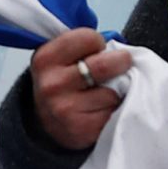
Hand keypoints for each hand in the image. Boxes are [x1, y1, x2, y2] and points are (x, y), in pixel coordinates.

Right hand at [29, 28, 131, 149]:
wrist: (47, 124)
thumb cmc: (62, 83)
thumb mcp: (60, 58)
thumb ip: (81, 46)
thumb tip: (117, 47)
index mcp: (45, 59)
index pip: (88, 38)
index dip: (98, 42)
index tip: (98, 50)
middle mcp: (52, 84)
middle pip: (105, 65)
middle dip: (120, 62)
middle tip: (122, 64)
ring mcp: (66, 109)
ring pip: (113, 92)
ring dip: (118, 91)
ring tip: (106, 92)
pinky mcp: (83, 130)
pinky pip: (114, 113)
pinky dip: (116, 110)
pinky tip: (104, 110)